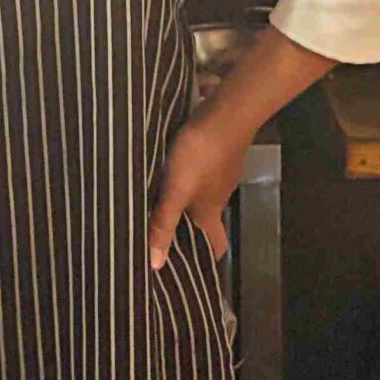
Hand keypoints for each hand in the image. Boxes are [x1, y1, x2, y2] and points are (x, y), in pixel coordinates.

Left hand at [146, 111, 246, 268]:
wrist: (226, 113)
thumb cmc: (200, 157)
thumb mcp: (175, 191)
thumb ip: (163, 223)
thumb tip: (155, 265)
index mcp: (209, 213)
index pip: (216, 245)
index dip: (205, 258)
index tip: (187, 267)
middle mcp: (218, 197)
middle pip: (204, 221)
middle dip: (186, 229)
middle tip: (158, 235)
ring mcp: (220, 174)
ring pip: (200, 196)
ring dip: (183, 202)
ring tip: (154, 201)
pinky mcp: (217, 152)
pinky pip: (200, 173)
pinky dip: (186, 178)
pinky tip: (167, 170)